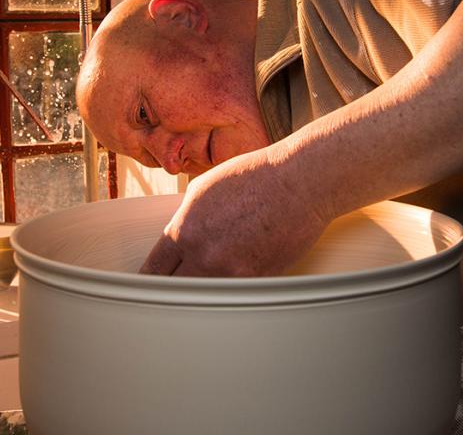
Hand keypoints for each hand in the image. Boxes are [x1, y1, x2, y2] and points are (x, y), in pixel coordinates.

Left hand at [139, 147, 329, 276]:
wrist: (300, 183)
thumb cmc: (258, 176)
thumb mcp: (206, 187)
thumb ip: (187, 216)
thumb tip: (180, 236)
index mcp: (186, 228)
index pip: (154, 269)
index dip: (152, 278)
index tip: (154, 282)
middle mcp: (204, 254)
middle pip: (174, 290)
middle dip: (174, 286)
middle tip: (178, 285)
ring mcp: (232, 271)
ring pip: (204, 297)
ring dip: (204, 289)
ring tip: (211, 278)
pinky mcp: (258, 280)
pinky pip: (235, 293)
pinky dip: (233, 287)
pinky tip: (240, 271)